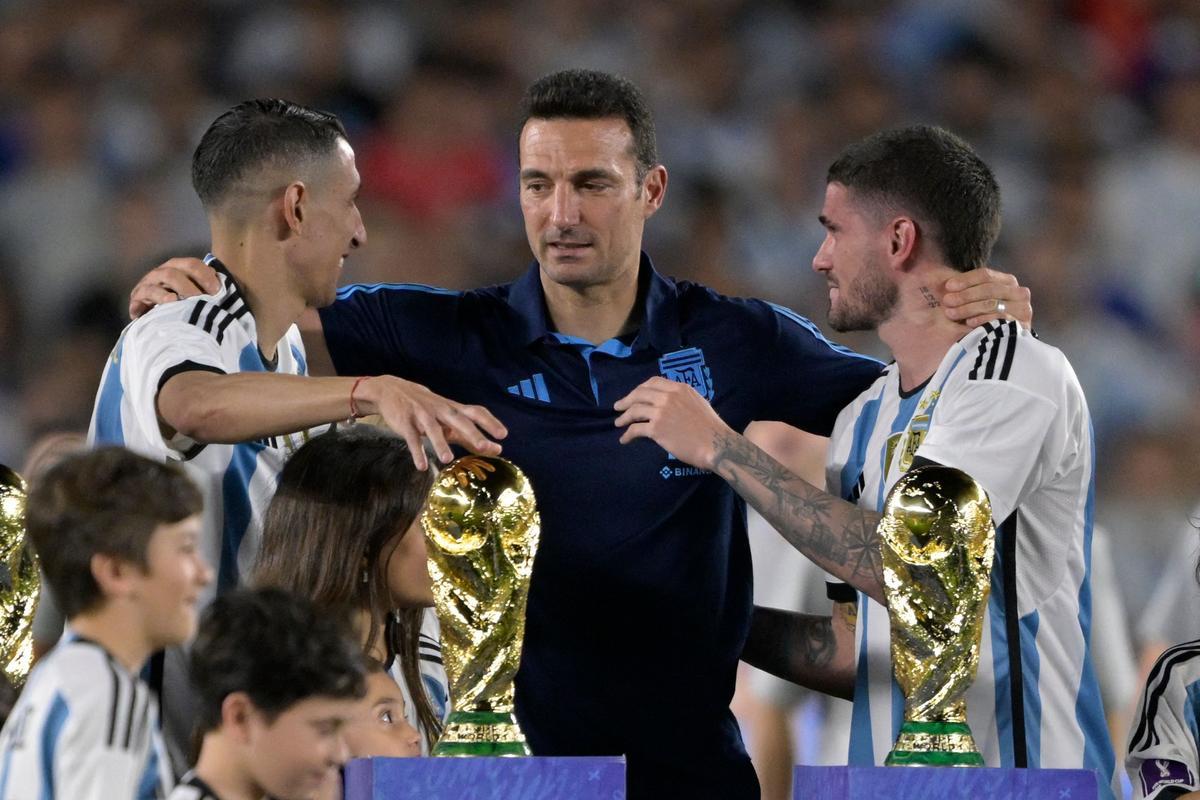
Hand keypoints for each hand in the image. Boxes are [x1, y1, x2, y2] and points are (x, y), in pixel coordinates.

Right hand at [129, 257, 220, 318]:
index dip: (206, 276)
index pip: (193, 265)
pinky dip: (158, 298)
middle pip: (177, 271)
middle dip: (191, 286)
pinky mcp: (138, 295)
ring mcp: (150, 282)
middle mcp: (164, 271)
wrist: (154, 316)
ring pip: (164, 278)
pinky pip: (147, 293)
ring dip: (177, 290)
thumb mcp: (195, 296)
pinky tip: (169, 303)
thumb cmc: (180, 305)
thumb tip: (224, 292)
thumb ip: (208, 291)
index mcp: (179, 268)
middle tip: (203, 301)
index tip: (217, 292)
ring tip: (184, 301)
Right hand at [356, 376, 506, 469]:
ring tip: (448, 459)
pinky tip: (421, 466)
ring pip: (433, 429)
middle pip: (458, 420)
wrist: (392, 390)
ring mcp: (422, 415)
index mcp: (453, 408)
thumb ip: (469, 435)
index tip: (503, 434)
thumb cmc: (428, 409)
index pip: (476, 412)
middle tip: (484, 446)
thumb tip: (496, 450)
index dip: (490, 422)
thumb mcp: (448, 418)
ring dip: (440, 443)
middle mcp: (440, 410)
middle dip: (472, 433)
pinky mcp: (405, 423)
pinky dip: (416, 452)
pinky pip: (411, 438)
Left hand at [613, 377, 733, 468]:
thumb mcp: (698, 403)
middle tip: (618, 407)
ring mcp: (661, 412)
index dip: (640, 388)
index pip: (653, 381)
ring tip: (618, 423)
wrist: (715, 444)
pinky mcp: (656, 428)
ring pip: (634, 410)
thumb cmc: (710, 427)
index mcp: (679, 388)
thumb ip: (682, 399)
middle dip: (626, 400)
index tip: (634, 395)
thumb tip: (668, 402)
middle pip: (639, 393)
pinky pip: (635, 429)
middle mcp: (668, 396)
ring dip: (624, 417)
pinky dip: (627, 434)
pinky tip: (625, 440)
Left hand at [942, 267, 1032, 328]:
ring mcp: (1023, 309)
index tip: (948, 287)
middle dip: (965, 295)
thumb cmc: (980, 318)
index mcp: (1007, 281)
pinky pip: (1001, 319)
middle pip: (989, 289)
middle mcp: (1019, 292)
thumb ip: (961, 288)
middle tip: (947, 301)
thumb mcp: (971, 300)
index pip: (986, 275)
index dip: (965, 280)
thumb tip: (934, 276)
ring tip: (951, 313)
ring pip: (993, 303)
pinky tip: (969, 323)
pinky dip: (983, 319)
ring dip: (969, 308)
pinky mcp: (1023, 326)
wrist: (1000, 347)